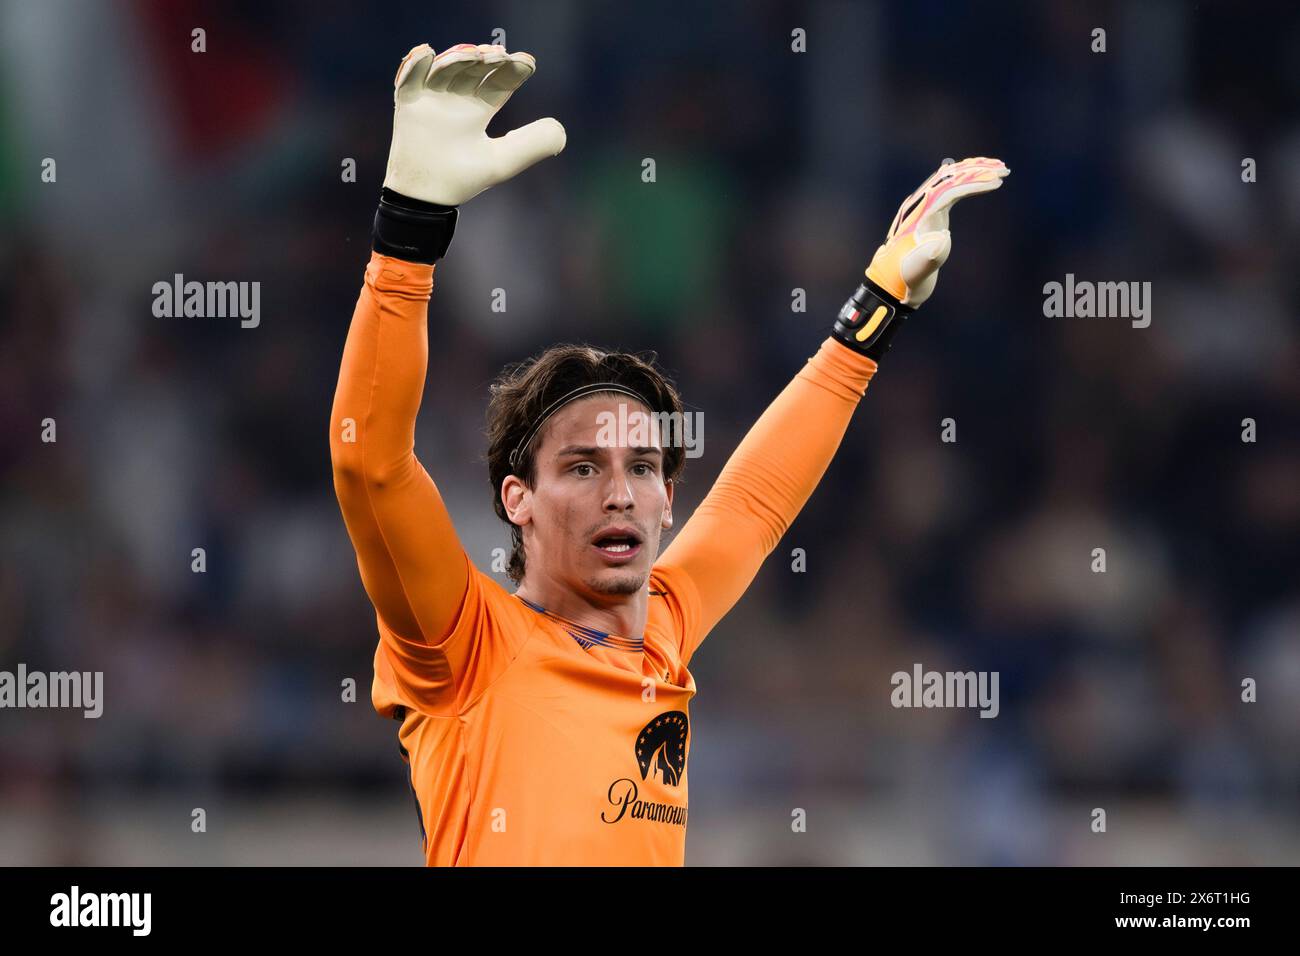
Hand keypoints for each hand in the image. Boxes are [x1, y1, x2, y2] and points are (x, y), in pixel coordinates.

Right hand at [383, 43, 566, 206]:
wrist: (427, 199)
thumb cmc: (462, 180)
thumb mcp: (503, 161)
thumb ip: (532, 145)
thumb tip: (561, 131)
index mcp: (480, 111)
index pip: (499, 82)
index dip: (514, 69)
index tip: (528, 62)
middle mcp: (457, 100)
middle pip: (474, 69)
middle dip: (487, 58)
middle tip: (499, 55)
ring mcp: (432, 99)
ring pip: (446, 68)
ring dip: (459, 57)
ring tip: (474, 55)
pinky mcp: (408, 103)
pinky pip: (409, 77)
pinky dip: (416, 63)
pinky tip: (428, 53)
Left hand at [866, 156, 1008, 307]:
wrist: (892, 282)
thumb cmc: (906, 277)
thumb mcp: (918, 271)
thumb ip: (929, 257)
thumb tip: (944, 238)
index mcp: (919, 215)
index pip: (948, 190)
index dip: (973, 183)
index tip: (996, 181)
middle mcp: (920, 205)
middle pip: (950, 177)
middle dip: (977, 171)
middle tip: (1004, 170)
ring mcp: (925, 207)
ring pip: (950, 179)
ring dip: (974, 171)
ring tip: (999, 168)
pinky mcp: (931, 212)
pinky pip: (950, 189)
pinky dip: (967, 182)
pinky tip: (980, 175)